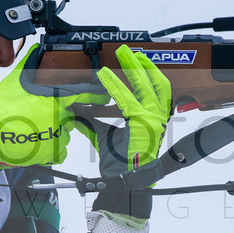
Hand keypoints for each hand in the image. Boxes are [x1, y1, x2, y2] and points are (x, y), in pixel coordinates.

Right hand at [0, 44, 108, 167]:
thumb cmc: (4, 109)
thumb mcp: (15, 81)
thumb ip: (29, 64)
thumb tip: (36, 50)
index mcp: (56, 99)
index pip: (85, 95)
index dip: (96, 96)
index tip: (103, 98)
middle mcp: (62, 117)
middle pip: (69, 117)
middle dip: (59, 117)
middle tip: (39, 118)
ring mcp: (59, 136)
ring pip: (63, 134)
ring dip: (54, 132)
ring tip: (34, 130)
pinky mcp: (54, 152)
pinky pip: (60, 151)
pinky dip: (52, 148)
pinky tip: (38, 143)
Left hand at [88, 45, 172, 177]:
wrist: (123, 181)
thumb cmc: (119, 163)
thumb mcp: (104, 136)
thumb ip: (92, 122)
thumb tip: (75, 112)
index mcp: (154, 120)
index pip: (156, 90)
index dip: (147, 73)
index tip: (136, 61)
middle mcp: (158, 118)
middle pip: (156, 83)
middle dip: (143, 64)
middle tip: (128, 51)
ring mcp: (154, 120)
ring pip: (148, 86)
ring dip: (134, 68)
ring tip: (123, 54)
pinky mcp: (144, 123)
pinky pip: (127, 99)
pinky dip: (114, 86)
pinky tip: (104, 77)